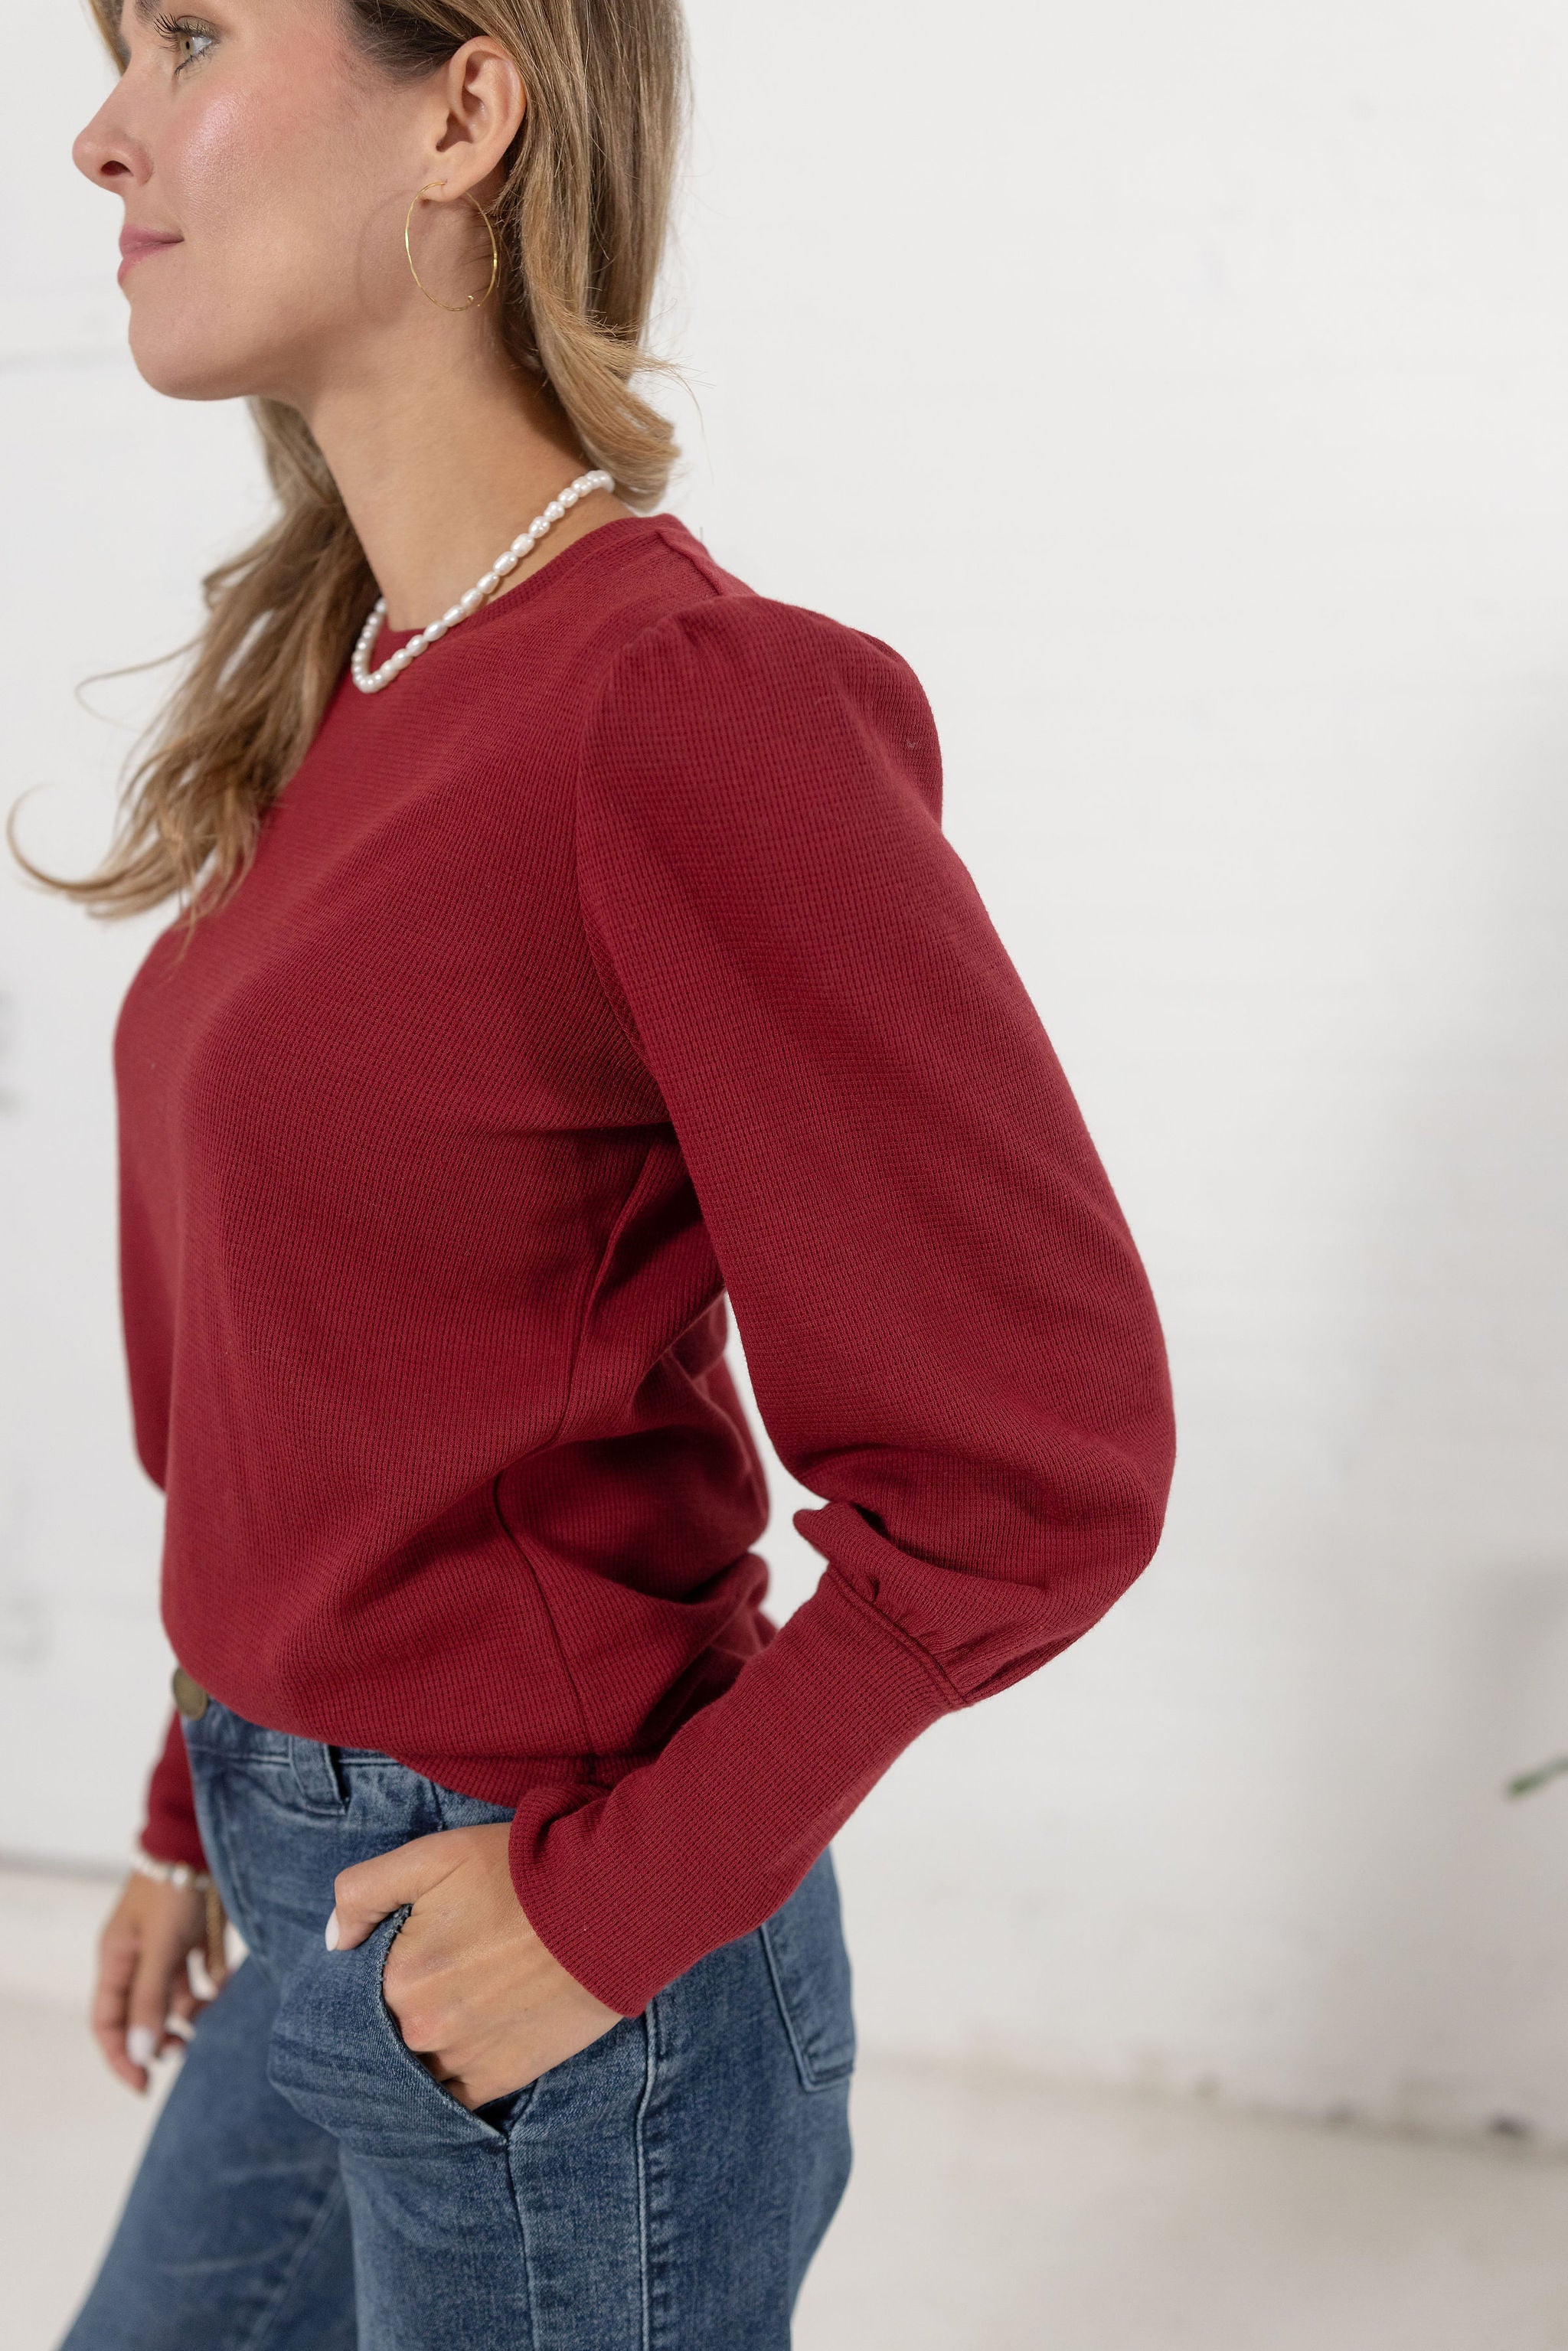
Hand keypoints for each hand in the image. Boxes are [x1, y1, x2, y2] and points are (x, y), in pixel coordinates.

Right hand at [92, 1872, 225, 2092]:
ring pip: (175, 1996)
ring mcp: (168, 1945)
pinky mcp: (197, 1934)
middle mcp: (138, 1956)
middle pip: (142, 2013)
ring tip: (209, 2016)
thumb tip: (141, 2054)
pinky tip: (227, 1983)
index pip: (107, 2022)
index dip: (121, 2056)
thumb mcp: (161, 1946)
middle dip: (160, 2037)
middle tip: (185, 2050)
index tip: (144, 2085)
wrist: (201, 1836)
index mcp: (116, 1959)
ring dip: (191, 2013)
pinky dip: (214, 1983)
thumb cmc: (173, 1887)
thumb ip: (151, 1999)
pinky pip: (203, 1972)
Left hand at [328, 1825, 620, 2109]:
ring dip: (422, 2046)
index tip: (402, 1949)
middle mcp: (421, 2030)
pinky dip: (447, 2081)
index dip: (373, 1968)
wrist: (610, 1902)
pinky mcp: (501, 2079)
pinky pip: (452, 2098)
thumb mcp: (433, 1856)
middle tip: (434, 1974)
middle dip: (399, 2005)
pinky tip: (457, 2054)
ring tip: (450, 2010)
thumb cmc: (519, 1871)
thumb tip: (335, 1942)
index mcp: (397, 1977)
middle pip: (383, 2029)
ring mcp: (462, 2060)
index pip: (352, 1991)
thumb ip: (364, 1891)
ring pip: (413, 2068)